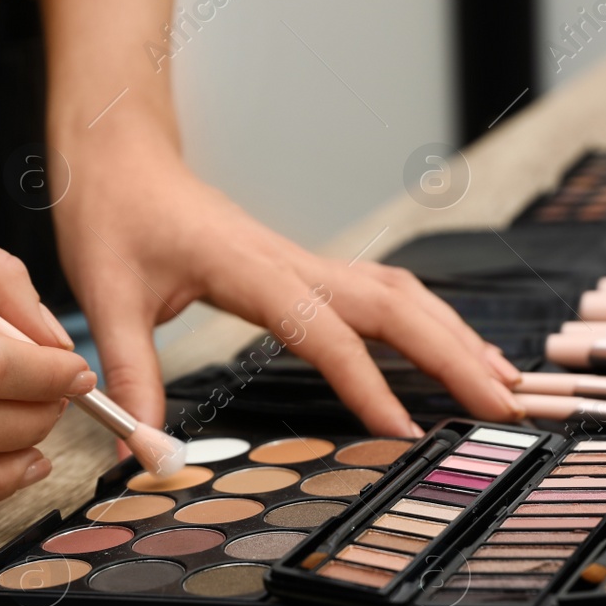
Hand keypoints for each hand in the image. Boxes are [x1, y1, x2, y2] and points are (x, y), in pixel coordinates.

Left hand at [50, 129, 521, 436]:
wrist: (121, 152)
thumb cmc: (113, 213)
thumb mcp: (105, 298)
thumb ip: (132, 377)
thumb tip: (148, 453)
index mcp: (250, 268)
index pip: (324, 331)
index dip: (366, 383)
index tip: (402, 431)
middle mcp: (292, 261)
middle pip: (394, 306)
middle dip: (452, 356)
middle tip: (499, 408)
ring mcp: (305, 261)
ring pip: (401, 295)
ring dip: (453, 336)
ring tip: (499, 383)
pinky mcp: (304, 268)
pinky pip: (382, 294)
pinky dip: (427, 324)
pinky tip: (451, 351)